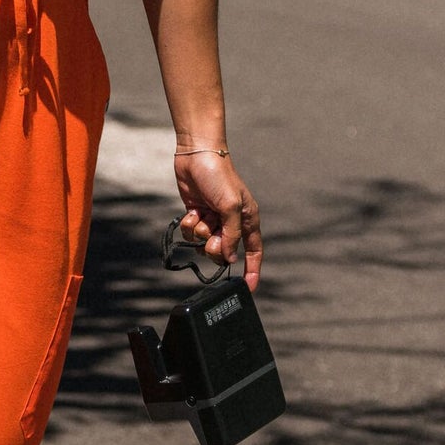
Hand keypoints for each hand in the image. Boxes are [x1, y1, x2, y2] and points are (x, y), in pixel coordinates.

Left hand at [174, 150, 262, 291]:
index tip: (248, 288)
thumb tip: (229, 258)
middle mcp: (232, 223)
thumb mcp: (229, 207)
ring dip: (200, 232)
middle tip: (211, 232)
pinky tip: (192, 210)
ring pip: (205, 244)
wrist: (196, 156)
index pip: (254, 252)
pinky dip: (190, 225)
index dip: (252, 271)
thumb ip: (230, 235)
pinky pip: (192, 234)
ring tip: (202, 214)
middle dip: (215, 246)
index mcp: (247, 220)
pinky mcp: (197, 215)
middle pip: (224, 252)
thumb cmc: (219, 177)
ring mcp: (213, 220)